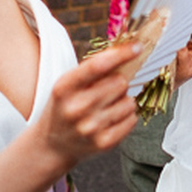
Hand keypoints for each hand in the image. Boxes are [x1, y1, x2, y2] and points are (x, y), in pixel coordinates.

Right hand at [42, 41, 148, 168]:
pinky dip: (127, 117)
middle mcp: (76, 108)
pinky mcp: (104, 143)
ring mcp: (90, 128)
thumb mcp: (68, 84)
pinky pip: (132, 119)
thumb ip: (93, 68)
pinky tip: (112, 119)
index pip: (97, 66)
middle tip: (107, 90)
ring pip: (129, 102)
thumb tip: (128, 50)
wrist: (53, 145)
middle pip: (119, 82)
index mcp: (64, 88)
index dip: (121, 54)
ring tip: (107, 107)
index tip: (138, 47)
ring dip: (123, 101)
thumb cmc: (65, 107)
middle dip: (118, 82)